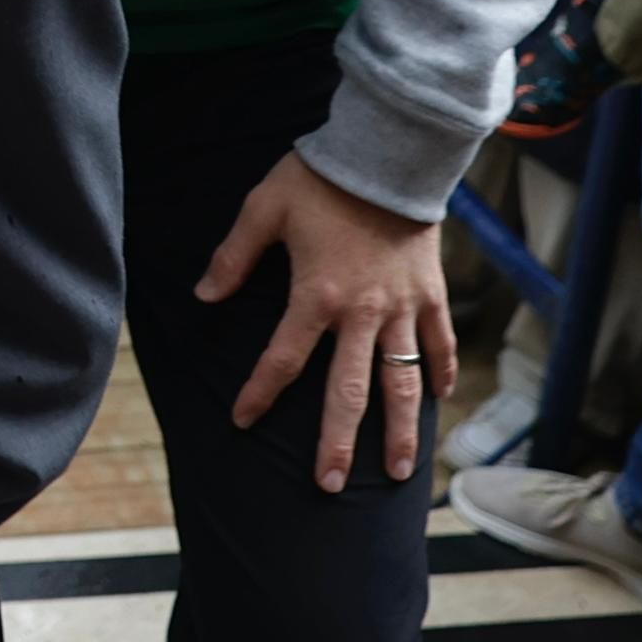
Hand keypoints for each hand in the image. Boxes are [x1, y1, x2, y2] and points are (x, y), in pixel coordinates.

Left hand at [200, 150, 450, 488]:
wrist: (389, 153)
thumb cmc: (320, 179)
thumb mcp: (262, 209)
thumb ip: (233, 257)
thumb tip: (203, 296)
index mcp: (317, 296)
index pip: (282, 359)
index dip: (259, 392)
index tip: (242, 420)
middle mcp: (363, 313)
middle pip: (348, 392)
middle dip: (337, 444)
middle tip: (329, 487)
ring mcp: (403, 308)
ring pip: (401, 384)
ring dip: (400, 431)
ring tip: (399, 474)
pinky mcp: (431, 294)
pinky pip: (438, 345)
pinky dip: (438, 374)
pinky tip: (437, 402)